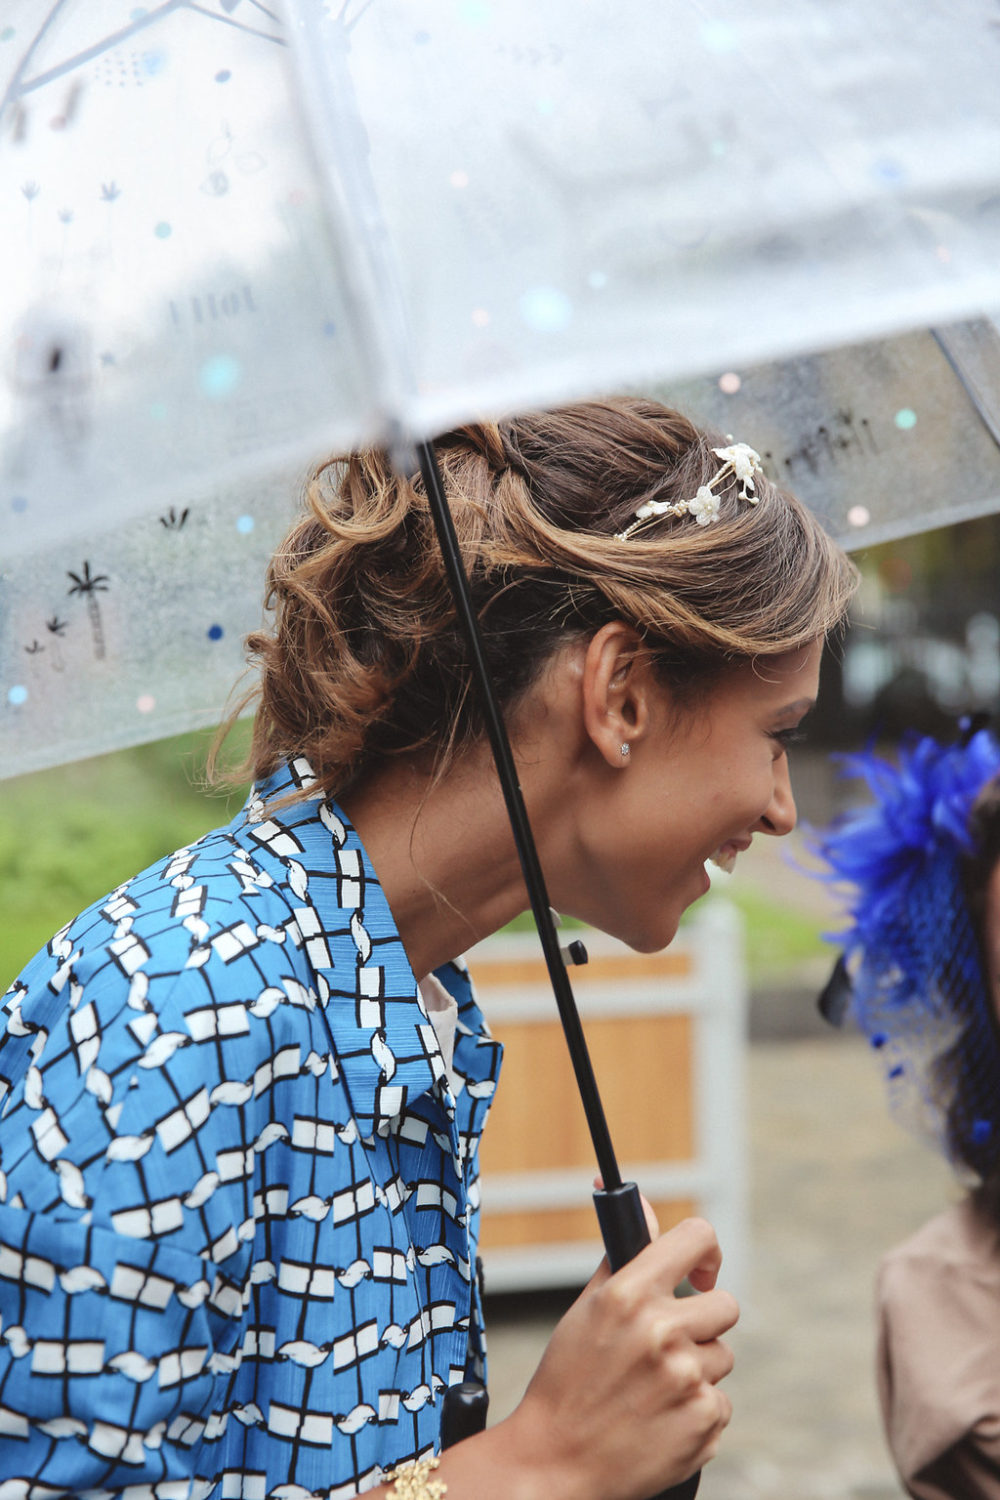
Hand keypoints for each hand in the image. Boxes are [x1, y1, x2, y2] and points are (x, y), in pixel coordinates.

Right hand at [498, 1216, 737, 1499]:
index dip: (706, 1252)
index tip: (701, 1273)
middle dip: (701, 1324)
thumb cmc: (567, 1381)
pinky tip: (660, 1420)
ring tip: (652, 1390)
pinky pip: (720, 1402)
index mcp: (629, 1294)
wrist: (554, 1462)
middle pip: (725, 1306)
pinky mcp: (704, 1421)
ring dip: (696, 1371)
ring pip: (722, 1357)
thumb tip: (639, 1202)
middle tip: (665, 1347)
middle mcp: (661, 1331)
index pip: (697, 1237)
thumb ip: (624, 1255)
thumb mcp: (587, 1309)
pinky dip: (696, 1413)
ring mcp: (686, 1378)